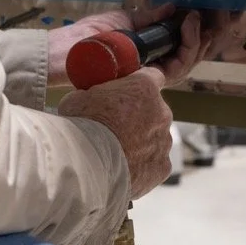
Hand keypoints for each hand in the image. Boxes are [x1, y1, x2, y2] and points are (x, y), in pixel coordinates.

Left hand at [47, 2, 210, 86]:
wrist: (68, 51)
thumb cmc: (90, 36)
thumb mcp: (124, 21)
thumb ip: (148, 18)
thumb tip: (172, 7)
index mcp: (147, 55)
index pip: (177, 48)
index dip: (192, 33)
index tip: (197, 12)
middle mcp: (153, 69)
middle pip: (187, 57)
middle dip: (203, 37)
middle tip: (209, 17)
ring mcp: (153, 76)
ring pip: (187, 62)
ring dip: (198, 38)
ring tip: (196, 17)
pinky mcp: (150, 80)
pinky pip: (178, 67)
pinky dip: (188, 46)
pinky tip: (189, 26)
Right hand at [58, 67, 172, 198]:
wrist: (87, 163)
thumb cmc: (82, 123)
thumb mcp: (82, 95)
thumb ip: (98, 94)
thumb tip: (94, 100)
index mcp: (144, 87)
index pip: (153, 76)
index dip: (139, 85)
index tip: (128, 92)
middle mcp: (162, 112)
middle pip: (155, 110)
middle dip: (140, 116)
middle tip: (116, 126)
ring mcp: (163, 141)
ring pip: (156, 138)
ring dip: (141, 142)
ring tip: (116, 152)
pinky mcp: (162, 168)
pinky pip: (154, 163)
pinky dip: (142, 165)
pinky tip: (123, 168)